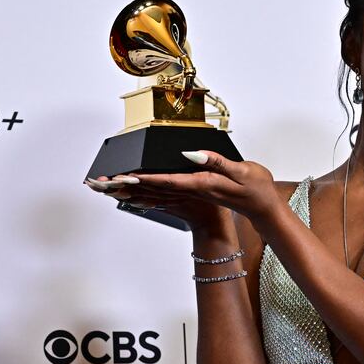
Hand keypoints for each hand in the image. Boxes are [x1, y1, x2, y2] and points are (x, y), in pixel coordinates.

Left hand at [84, 151, 279, 229]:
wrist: (263, 209)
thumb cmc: (256, 190)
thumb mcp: (242, 171)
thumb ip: (217, 162)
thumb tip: (192, 154)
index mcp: (201, 183)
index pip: (166, 180)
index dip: (143, 177)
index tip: (123, 175)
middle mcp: (192, 191)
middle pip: (153, 188)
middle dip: (126, 185)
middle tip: (101, 183)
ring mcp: (192, 195)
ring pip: (153, 192)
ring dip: (129, 189)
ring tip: (107, 187)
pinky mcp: (193, 195)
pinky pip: (162, 196)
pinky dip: (145, 195)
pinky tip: (133, 196)